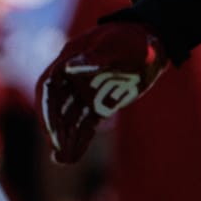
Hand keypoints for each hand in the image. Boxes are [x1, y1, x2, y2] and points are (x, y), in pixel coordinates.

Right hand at [36, 14, 173, 163]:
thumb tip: (69, 66)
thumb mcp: (117, 46)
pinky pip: (84, 125)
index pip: (48, 87)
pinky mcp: (99, 104)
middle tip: (56, 149)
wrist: (153, 43)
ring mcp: (85, 92)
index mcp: (69, 60)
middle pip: (55, 107)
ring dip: (63, 139)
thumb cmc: (134, 40)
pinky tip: (72, 157)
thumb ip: (95, 57)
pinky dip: (78, 141)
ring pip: (68, 119)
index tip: (51, 129)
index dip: (46, 109)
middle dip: (54, 128)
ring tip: (61, 160)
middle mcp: (72, 78)